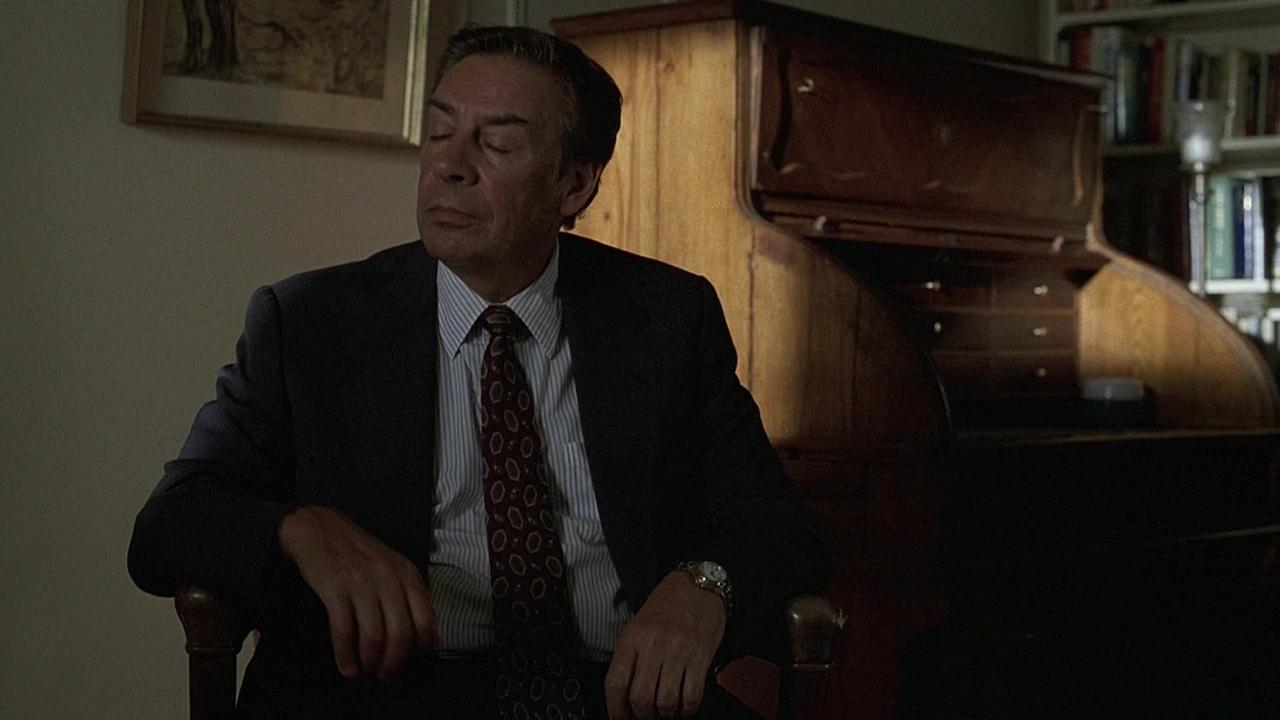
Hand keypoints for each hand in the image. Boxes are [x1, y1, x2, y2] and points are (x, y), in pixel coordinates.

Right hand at [278, 505, 434, 679]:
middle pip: (400, 633)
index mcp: (407, 573)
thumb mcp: (392, 567)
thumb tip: (426, 640)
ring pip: (374, 636)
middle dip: (394, 661)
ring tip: (364, 670)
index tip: (410, 660)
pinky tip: (346, 665)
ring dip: (369, 661)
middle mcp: (388, 577)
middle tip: (385, 673)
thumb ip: (410, 597)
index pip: (425, 620)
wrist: (319, 529)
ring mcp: (361, 582)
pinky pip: (344, 630)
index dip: (418, 648)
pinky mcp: (335, 589)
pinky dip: (345, 655)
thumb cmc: (358, 553)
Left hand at [605, 570, 726, 718]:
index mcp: (631, 638)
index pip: (615, 683)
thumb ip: (628, 659)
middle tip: (644, 715)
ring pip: (665, 702)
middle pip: (640, 698)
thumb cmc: (665, 608)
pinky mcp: (700, 658)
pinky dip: (685, 709)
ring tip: (663, 710)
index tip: (620, 718)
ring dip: (663, 714)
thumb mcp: (637, 626)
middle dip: (641, 715)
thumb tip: (623, 697)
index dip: (615, 709)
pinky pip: (691, 697)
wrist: (697, 587)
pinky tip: (682, 706)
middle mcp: (652, 646)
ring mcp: (677, 652)